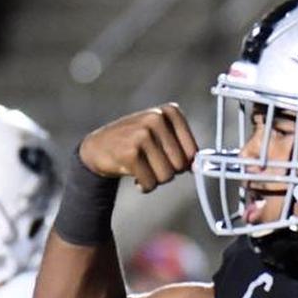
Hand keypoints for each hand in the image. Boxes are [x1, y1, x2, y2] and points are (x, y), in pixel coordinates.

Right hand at [79, 103, 198, 192]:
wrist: (98, 147)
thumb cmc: (135, 143)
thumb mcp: (161, 135)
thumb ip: (183, 148)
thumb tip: (198, 167)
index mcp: (169, 112)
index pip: (193, 152)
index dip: (183, 163)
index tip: (169, 159)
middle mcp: (156, 118)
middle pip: (180, 165)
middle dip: (168, 172)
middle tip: (152, 164)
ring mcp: (142, 134)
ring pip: (167, 176)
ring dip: (155, 180)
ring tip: (143, 168)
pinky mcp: (130, 153)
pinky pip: (150, 183)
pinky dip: (144, 186)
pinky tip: (135, 176)